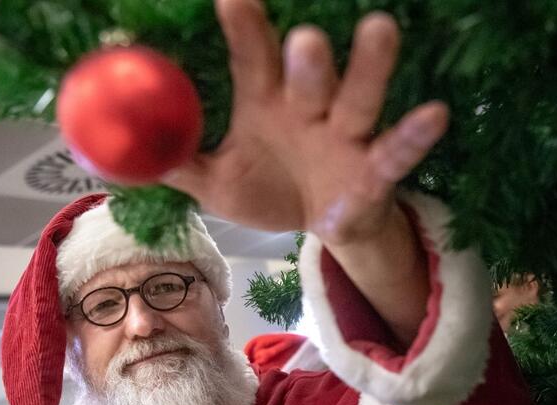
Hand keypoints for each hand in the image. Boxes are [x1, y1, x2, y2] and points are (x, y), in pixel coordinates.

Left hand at [164, 0, 448, 246]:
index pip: (252, 60)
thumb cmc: (267, 189)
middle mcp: (308, 110)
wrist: (316, 224)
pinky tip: (435, 113)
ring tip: (380, 28)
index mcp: (266, 104)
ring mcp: (346, 137)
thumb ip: (177, 163)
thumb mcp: (216, 184)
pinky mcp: (375, 171)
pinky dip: (413, 135)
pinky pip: (395, 152)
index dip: (243, 28)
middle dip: (306, 59)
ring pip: (359, 100)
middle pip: (308, 77)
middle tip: (303, 36)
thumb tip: (121, 147)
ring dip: (367, 69)